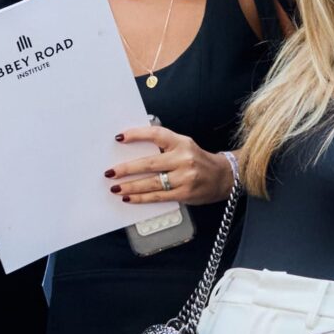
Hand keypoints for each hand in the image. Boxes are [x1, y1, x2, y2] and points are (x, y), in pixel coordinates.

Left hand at [107, 125, 233, 205]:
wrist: (223, 177)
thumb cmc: (199, 160)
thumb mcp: (184, 146)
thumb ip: (163, 147)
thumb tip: (134, 150)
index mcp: (181, 142)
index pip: (156, 135)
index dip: (137, 135)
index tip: (119, 138)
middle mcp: (183, 158)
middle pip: (149, 163)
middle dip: (126, 169)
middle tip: (110, 172)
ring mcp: (184, 177)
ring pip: (151, 183)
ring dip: (130, 186)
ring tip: (115, 188)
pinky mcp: (184, 193)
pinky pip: (158, 197)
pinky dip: (141, 198)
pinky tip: (129, 198)